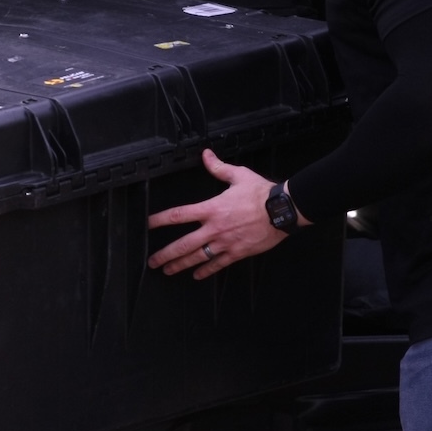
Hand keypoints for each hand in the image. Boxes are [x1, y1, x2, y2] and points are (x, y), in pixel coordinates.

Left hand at [146, 149, 290, 279]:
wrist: (282, 210)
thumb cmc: (261, 192)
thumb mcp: (239, 175)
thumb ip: (218, 167)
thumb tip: (206, 155)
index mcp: (211, 208)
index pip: (178, 215)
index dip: (160, 220)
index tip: (149, 225)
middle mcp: (214, 228)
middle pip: (183, 244)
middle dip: (166, 254)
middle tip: (153, 262)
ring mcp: (225, 243)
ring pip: (198, 258)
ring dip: (180, 265)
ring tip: (168, 271)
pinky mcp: (237, 253)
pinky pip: (218, 265)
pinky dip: (206, 271)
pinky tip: (197, 275)